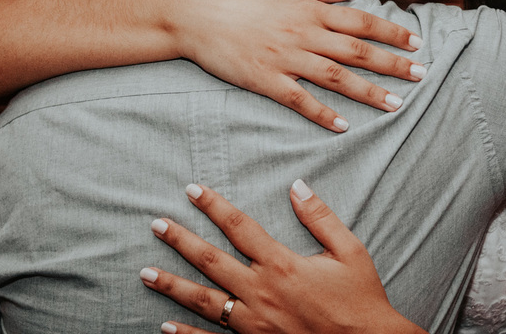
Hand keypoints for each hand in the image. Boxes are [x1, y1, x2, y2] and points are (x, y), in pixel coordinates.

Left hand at [140, 182, 423, 333]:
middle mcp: (261, 292)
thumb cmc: (360, 299)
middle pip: (211, 261)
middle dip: (181, 240)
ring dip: (172, 285)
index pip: (239, 227)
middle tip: (156, 224)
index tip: (192, 190)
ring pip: (204, 300)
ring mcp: (254, 323)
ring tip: (145, 272)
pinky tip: (166, 325)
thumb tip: (298, 186)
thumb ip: (321, 218)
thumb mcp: (350, 251)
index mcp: (282, 265)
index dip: (214, 206)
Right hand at [180, 0, 424, 132]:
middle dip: (392, 64)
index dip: (391, 32)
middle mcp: (304, 34)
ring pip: (337, 78)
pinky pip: (301, 100)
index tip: (415, 43)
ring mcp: (287, 59)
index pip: (361, 21)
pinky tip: (344, 125)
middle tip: (421, 76)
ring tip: (396, 104)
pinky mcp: (267, 81)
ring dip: (369, 92)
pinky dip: (323, 113)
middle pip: (358, 51)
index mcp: (310, 9)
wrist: (197, 16)